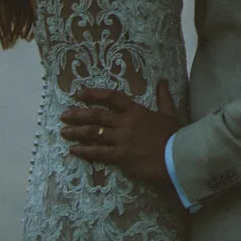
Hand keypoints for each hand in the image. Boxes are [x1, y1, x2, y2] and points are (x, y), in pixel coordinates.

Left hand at [62, 81, 183, 198]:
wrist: (176, 158)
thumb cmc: (174, 137)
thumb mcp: (170, 113)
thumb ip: (164, 98)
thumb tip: (163, 82)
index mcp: (136, 111)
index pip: (112, 98)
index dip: (94, 94)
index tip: (79, 94)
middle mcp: (125, 123)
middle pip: (97, 116)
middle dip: (78, 114)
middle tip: (64, 114)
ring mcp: (121, 140)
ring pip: (94, 133)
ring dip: (76, 132)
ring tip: (63, 131)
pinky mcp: (119, 157)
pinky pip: (98, 153)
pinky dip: (84, 151)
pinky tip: (73, 150)